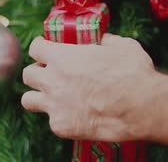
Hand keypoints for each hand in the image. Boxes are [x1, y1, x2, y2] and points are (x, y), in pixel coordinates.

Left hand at [21, 34, 155, 141]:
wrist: (140, 106)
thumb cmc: (132, 73)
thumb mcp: (123, 46)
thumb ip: (109, 41)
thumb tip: (106, 40)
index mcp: (63, 57)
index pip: (35, 48)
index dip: (41, 47)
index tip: (45, 47)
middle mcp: (53, 80)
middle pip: (27, 74)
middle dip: (38, 72)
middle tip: (50, 73)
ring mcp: (54, 105)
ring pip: (28, 100)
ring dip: (39, 96)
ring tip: (53, 97)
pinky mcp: (61, 126)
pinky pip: (51, 120)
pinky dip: (61, 117)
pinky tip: (75, 115)